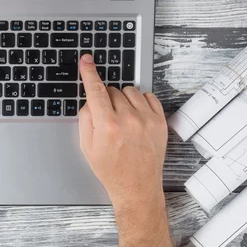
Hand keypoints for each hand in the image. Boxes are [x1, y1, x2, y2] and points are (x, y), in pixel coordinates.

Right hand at [78, 54, 167, 214]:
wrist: (136, 186)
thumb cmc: (111, 169)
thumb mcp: (87, 147)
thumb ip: (86, 119)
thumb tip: (90, 101)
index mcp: (107, 126)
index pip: (96, 91)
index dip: (89, 73)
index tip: (86, 60)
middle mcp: (128, 120)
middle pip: (112, 90)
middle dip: (106, 99)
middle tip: (107, 118)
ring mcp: (147, 120)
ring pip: (130, 91)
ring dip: (123, 99)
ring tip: (122, 118)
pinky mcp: (160, 122)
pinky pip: (148, 96)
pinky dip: (139, 102)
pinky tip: (135, 117)